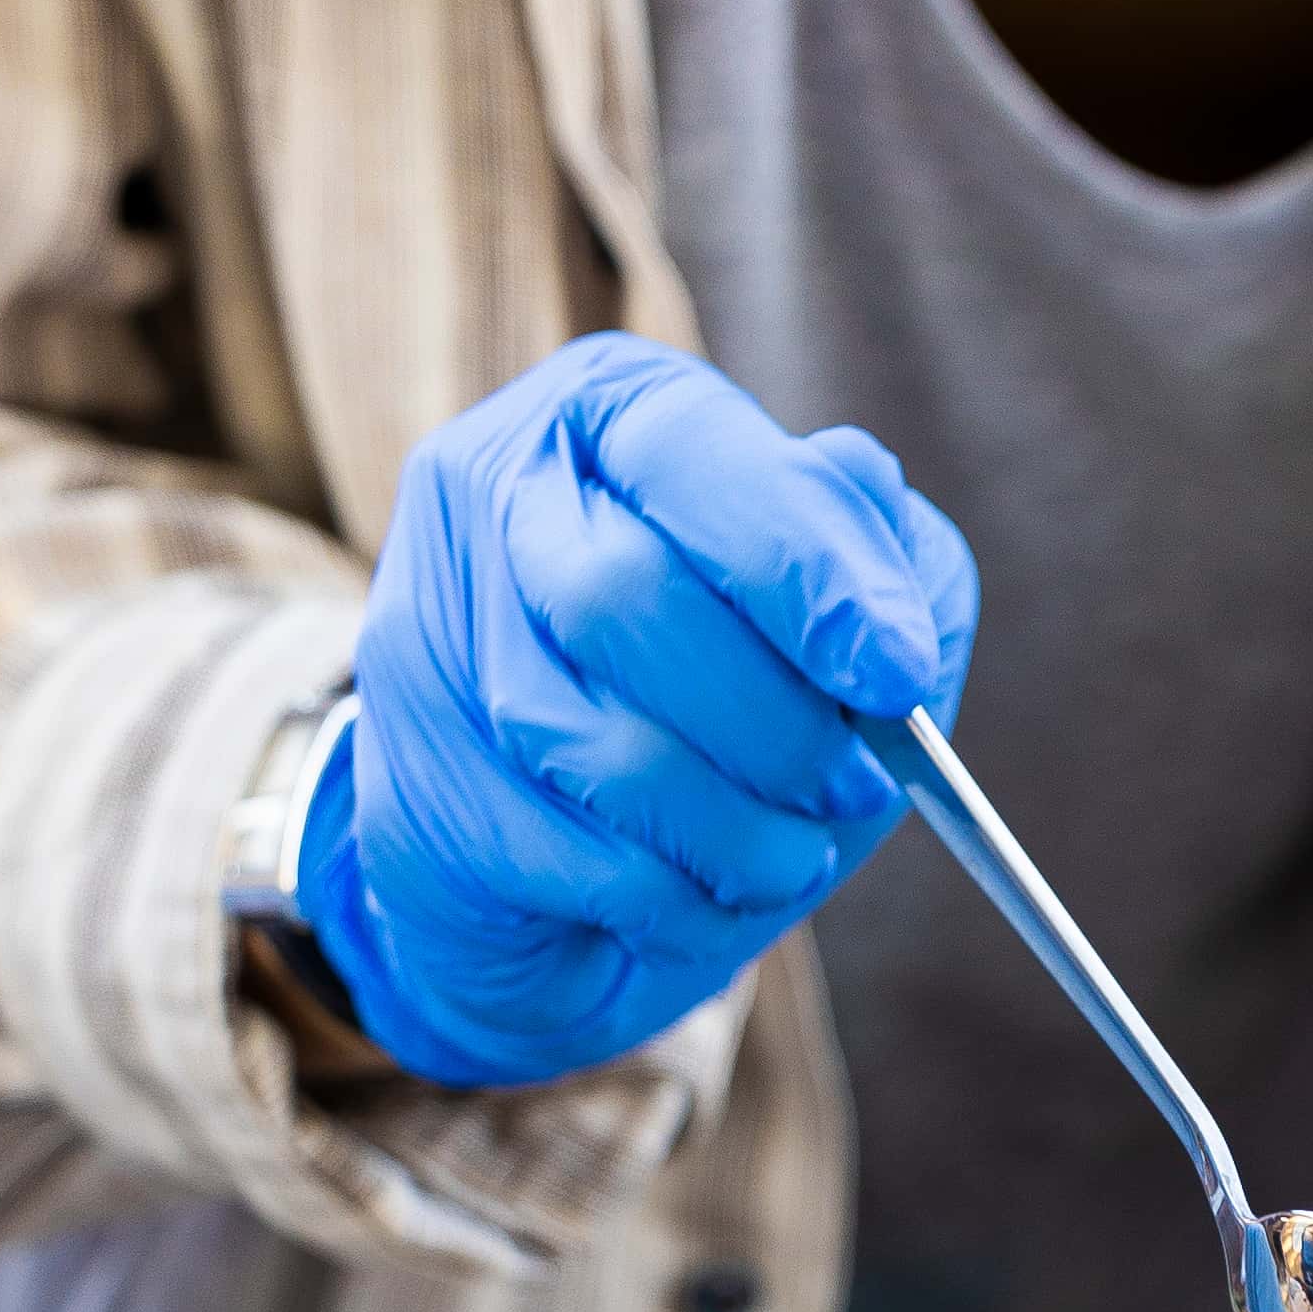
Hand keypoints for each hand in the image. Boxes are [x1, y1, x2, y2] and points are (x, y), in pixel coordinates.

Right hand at [301, 334, 975, 1088]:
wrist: (570, 857)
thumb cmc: (733, 699)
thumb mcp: (835, 600)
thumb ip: (868, 539)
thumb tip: (858, 480)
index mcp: (605, 411)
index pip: (695, 456)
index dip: (810, 567)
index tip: (900, 674)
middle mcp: (491, 494)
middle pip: (627, 598)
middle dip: (776, 721)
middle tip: (861, 787)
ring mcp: (429, 639)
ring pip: (595, 744)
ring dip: (734, 829)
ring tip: (799, 858)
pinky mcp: (412, 785)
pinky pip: (565, 858)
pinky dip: (672, 900)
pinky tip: (710, 901)